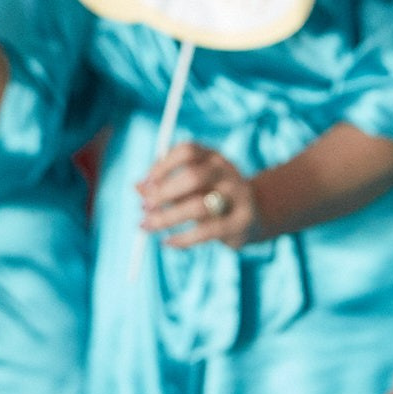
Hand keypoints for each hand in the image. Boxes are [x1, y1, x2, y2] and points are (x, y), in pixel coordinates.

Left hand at [140, 142, 258, 249]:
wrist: (255, 217)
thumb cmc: (213, 198)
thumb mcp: (190, 188)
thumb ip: (165, 185)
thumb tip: (137, 186)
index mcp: (213, 157)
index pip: (187, 151)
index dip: (162, 165)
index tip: (146, 182)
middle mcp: (227, 172)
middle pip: (193, 176)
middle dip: (163, 193)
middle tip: (144, 206)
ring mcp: (237, 196)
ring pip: (198, 206)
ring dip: (167, 217)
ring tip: (147, 226)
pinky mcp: (241, 222)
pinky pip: (207, 231)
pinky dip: (183, 239)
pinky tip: (168, 242)